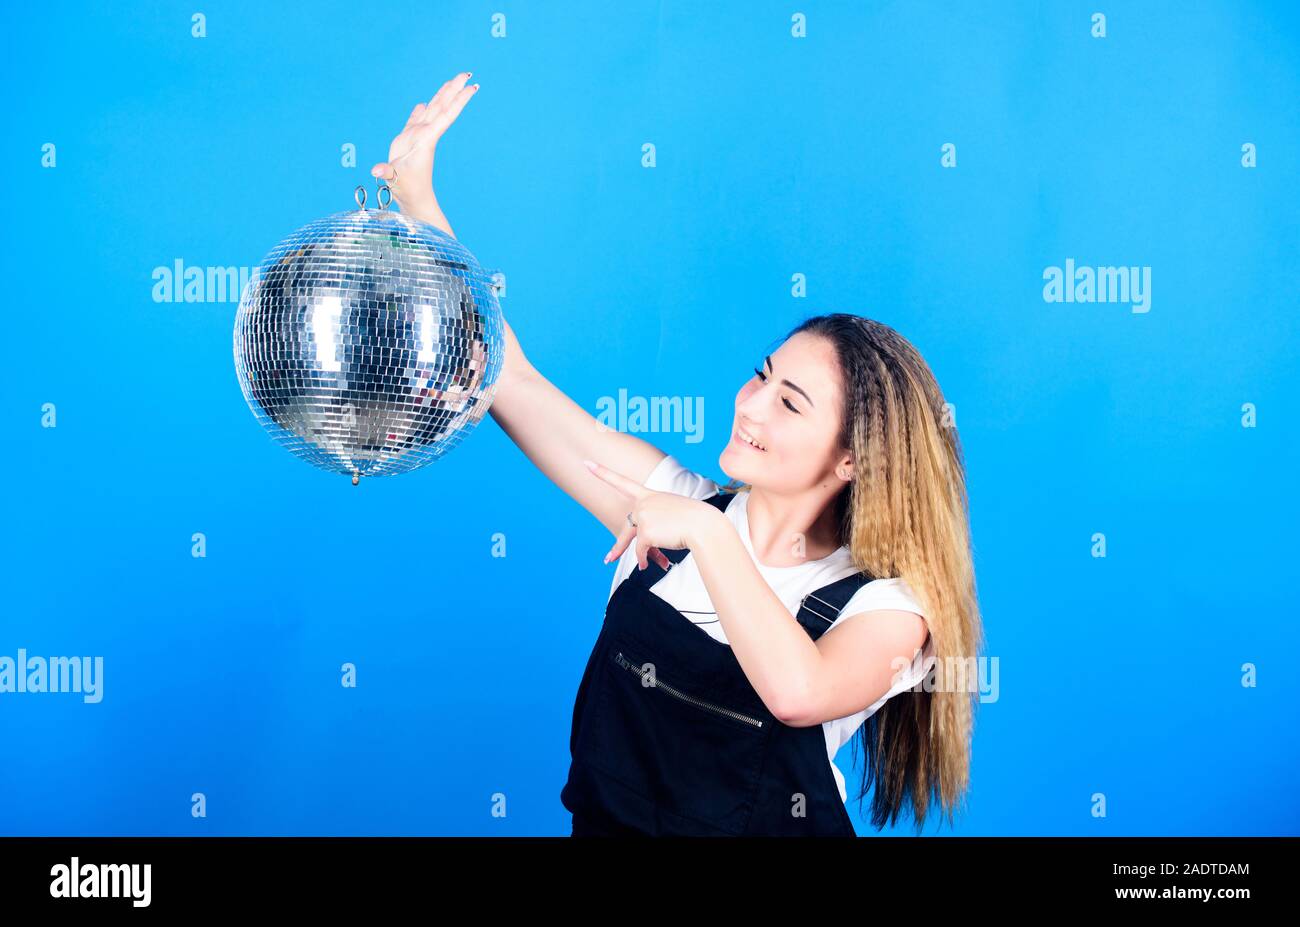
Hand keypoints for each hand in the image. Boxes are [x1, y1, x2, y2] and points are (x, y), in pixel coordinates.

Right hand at [371, 71, 478, 229]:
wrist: (412, 198)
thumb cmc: (407, 189)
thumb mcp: (396, 179)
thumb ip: (387, 172)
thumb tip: (377, 170)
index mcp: (427, 139)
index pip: (446, 115)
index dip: (458, 100)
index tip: (472, 87)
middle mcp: (425, 134)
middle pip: (441, 106)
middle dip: (453, 90)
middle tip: (466, 74)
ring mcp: (417, 137)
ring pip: (431, 110)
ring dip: (441, 95)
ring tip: (451, 81)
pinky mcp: (407, 142)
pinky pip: (415, 121)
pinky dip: (419, 111)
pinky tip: (424, 103)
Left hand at [583, 459, 722, 571]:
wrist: (704, 525)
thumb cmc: (695, 519)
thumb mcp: (673, 511)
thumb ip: (656, 520)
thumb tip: (644, 541)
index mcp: (650, 495)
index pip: (622, 482)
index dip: (603, 473)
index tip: (587, 464)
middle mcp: (643, 504)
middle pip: (628, 526)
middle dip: (619, 547)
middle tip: (608, 559)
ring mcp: (643, 517)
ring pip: (636, 541)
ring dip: (642, 555)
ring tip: (648, 565)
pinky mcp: (645, 532)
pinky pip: (641, 551)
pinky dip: (646, 560)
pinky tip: (655, 565)